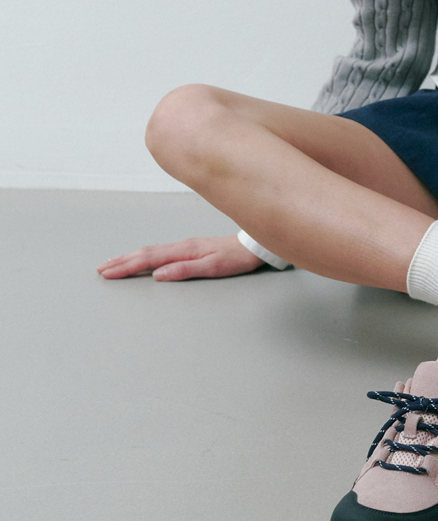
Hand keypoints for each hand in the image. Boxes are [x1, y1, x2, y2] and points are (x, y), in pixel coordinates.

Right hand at [97, 235, 265, 281]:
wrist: (252, 246)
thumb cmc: (235, 258)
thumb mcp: (212, 267)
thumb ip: (185, 270)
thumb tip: (159, 274)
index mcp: (184, 250)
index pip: (148, 258)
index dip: (126, 266)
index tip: (108, 272)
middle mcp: (181, 246)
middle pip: (145, 253)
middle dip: (122, 261)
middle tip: (101, 269)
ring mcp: (184, 246)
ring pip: (151, 251)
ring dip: (130, 257)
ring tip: (113, 262)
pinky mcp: (189, 248)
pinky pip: (160, 251)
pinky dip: (144, 255)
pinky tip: (141, 258)